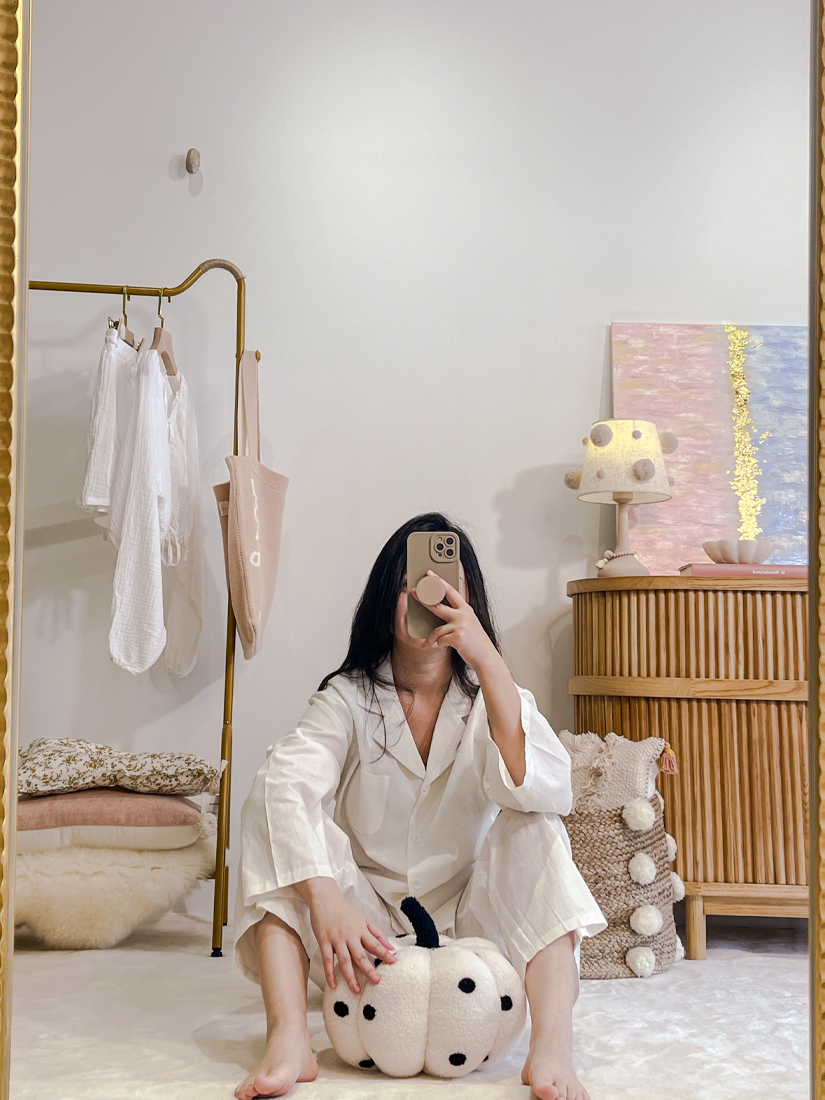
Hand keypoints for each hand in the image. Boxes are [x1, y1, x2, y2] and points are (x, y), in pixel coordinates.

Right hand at [302, 878, 396, 992]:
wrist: (325, 899)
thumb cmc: (344, 910)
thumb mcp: (363, 919)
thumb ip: (377, 933)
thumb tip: (390, 947)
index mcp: (360, 929)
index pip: (375, 943)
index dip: (385, 954)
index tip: (394, 963)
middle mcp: (349, 935)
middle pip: (360, 955)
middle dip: (369, 970)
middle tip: (376, 981)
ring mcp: (336, 939)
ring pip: (344, 961)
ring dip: (350, 977)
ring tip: (356, 990)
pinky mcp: (324, 941)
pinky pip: (327, 960)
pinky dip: (330, 973)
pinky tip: (333, 985)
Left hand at [413, 572, 498, 670]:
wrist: (486, 657)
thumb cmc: (475, 642)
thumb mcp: (469, 623)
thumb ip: (457, 615)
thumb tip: (439, 609)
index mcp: (466, 609)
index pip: (450, 591)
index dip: (439, 581)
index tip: (430, 574)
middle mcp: (463, 615)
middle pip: (438, 605)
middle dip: (424, 599)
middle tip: (414, 592)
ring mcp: (461, 625)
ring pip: (437, 629)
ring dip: (431, 639)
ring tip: (427, 644)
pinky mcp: (458, 637)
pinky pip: (440, 640)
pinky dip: (439, 645)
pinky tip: (444, 647)